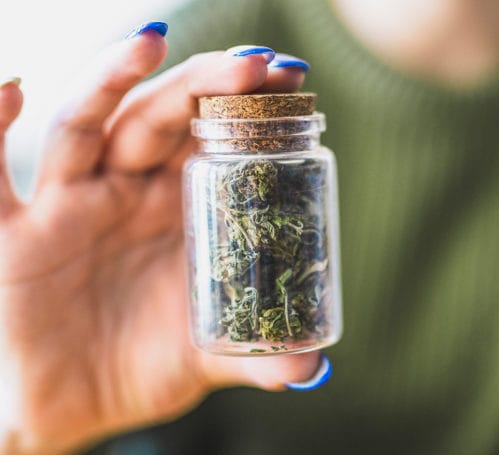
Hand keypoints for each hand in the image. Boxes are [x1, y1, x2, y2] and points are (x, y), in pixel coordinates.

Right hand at [0, 24, 317, 453]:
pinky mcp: (12, 234)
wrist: (71, 409)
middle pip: (158, 118)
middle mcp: (124, 193)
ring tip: (153, 42)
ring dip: (113, 79)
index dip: (245, 105)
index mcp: (176, 209)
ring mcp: (67, 205)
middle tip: (253, 64)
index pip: (209, 137)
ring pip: (86, 125)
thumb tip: (313, 369)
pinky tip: (15, 88)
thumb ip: (256, 356)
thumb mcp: (205, 356)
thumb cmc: (139, 369)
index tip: (290, 78)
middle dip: (202, 85)